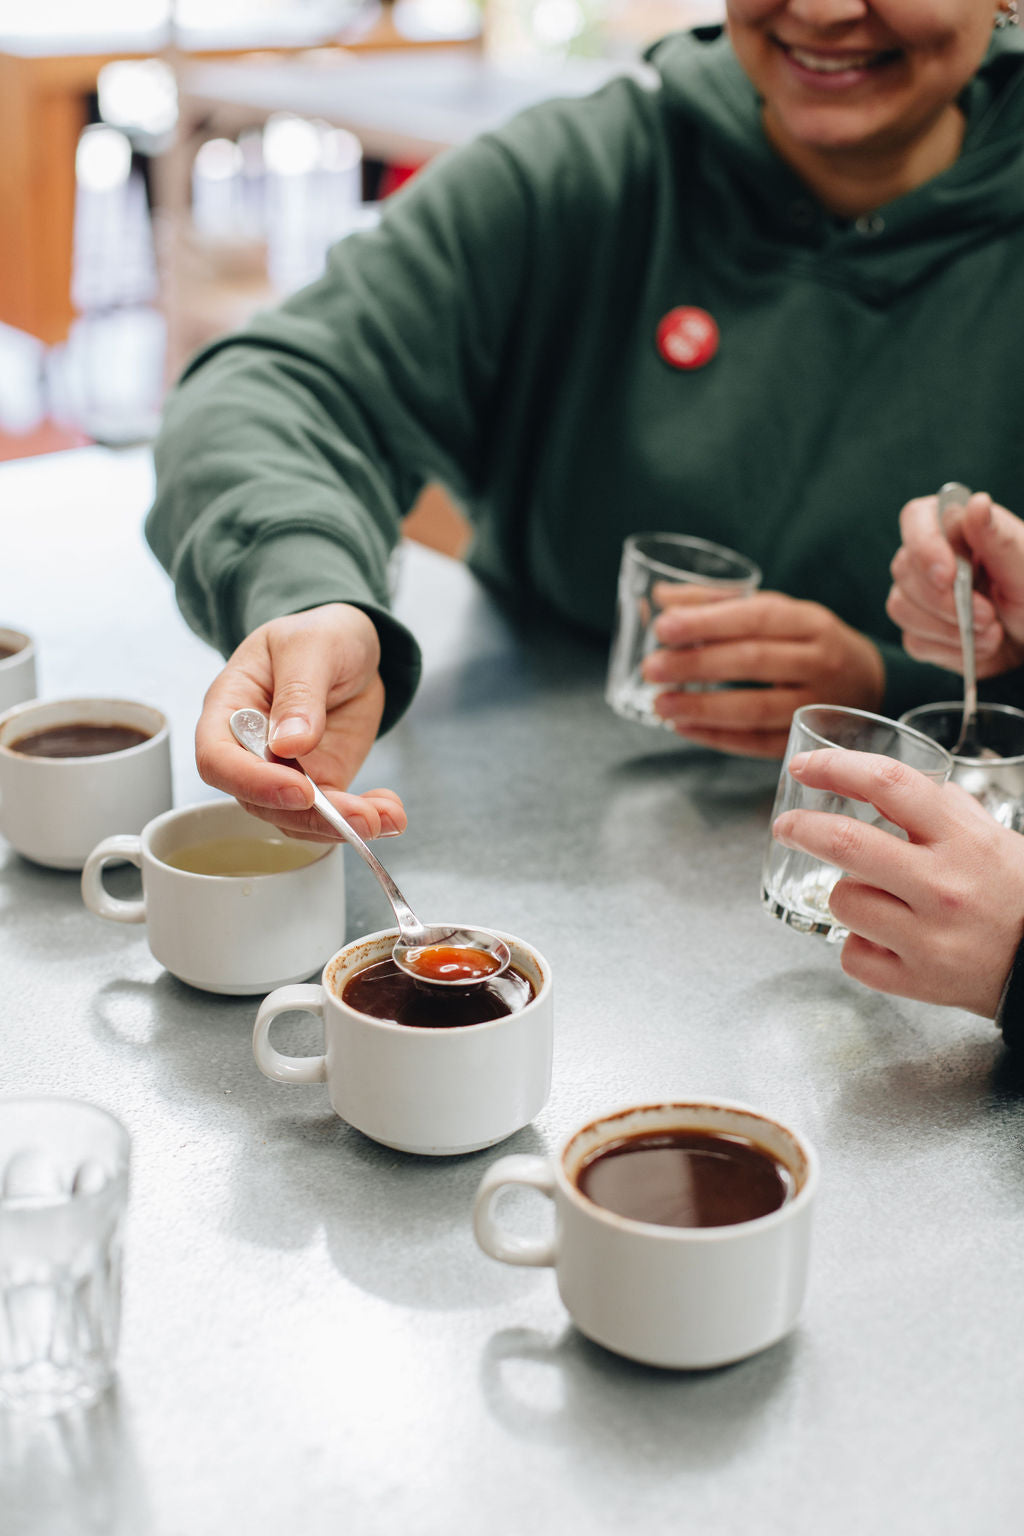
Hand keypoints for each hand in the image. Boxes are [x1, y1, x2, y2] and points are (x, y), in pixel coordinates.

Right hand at [195, 603, 406, 842]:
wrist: (354, 646)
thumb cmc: (320, 634)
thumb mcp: (310, 646)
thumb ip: (299, 693)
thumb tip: (289, 745)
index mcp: (230, 706)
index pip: (218, 759)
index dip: (252, 782)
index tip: (300, 790)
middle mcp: (249, 748)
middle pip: (259, 800)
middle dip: (311, 815)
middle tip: (361, 816)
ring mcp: (284, 770)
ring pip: (297, 817)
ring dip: (341, 826)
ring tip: (387, 817)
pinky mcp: (320, 781)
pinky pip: (332, 815)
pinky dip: (363, 818)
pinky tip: (392, 813)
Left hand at [641, 588, 885, 758]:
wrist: (870, 684)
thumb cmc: (807, 642)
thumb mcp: (776, 612)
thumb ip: (718, 602)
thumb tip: (662, 595)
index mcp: (809, 621)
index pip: (756, 617)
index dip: (707, 622)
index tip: (663, 627)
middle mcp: (820, 661)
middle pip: (753, 661)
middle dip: (697, 665)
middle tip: (652, 669)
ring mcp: (817, 705)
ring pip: (756, 708)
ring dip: (703, 708)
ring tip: (660, 704)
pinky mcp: (805, 740)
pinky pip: (758, 743)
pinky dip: (717, 737)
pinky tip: (683, 728)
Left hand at [772, 747, 1023, 1016]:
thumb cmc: (1017, 895)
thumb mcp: (994, 837)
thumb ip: (943, 809)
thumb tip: (888, 785)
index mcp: (963, 840)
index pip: (888, 784)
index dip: (836, 768)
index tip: (804, 767)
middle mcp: (943, 886)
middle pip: (845, 842)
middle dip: (801, 828)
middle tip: (787, 825)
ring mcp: (928, 937)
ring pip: (842, 900)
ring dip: (847, 893)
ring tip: (878, 899)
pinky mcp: (917, 981)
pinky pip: (851, 954)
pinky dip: (859, 944)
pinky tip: (885, 939)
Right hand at [887, 491, 1023, 675]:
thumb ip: (999, 538)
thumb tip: (976, 503)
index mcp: (956, 526)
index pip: (916, 519)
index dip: (924, 547)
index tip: (948, 577)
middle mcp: (929, 556)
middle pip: (904, 570)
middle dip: (945, 601)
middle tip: (987, 615)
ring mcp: (917, 593)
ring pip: (901, 607)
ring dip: (949, 628)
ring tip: (990, 631)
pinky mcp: (917, 628)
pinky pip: (914, 641)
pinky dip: (950, 649)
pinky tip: (975, 646)